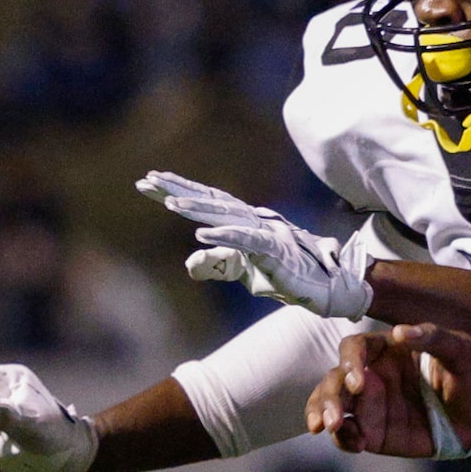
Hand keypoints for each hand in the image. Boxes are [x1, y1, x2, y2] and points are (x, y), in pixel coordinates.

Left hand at [136, 171, 373, 320]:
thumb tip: (188, 261)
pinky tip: (200, 235)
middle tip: (145, 181)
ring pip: (226, 216)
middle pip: (210, 201)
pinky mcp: (275, 252)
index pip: (207, 202)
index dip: (178, 190)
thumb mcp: (243, 271)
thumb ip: (218, 262)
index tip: (147, 182)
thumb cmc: (285, 275)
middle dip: (177, 190)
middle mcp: (254, 221)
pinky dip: (224, 238)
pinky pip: (247, 242)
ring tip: (168, 202)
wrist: (326, 290)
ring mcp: (266, 234)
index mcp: (245, 222)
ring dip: (197, 209)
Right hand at [305, 324, 470, 458]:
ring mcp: (368, 405)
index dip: (349, 362)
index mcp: (388, 351)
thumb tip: (400, 331)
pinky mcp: (370, 431)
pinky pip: (345, 434)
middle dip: (328, 398)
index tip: (359, 381)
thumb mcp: (462, 352)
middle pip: (333, 379)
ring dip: (322, 415)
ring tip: (329, 429)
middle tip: (334, 419)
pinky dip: (343, 439)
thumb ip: (434, 338)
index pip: (354, 348)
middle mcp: (371, 376)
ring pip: (329, 405)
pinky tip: (356, 445)